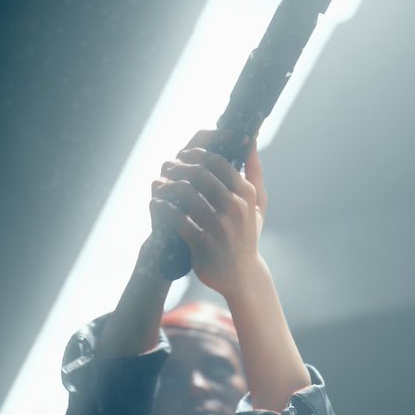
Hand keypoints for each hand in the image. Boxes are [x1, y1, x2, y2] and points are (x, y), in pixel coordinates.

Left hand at [149, 129, 268, 297]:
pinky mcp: (202, 242)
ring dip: (167, 185)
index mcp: (247, 194)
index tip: (184, 154)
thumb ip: (255, 172)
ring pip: (186, 193)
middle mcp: (235, 207)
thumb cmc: (247, 233)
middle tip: (168, 167)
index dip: (197, 154)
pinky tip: (156, 203)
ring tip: (159, 185)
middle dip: (179, 166)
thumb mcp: (258, 204)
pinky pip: (176, 218)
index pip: (219, 162)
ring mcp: (219, 225)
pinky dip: (163, 208)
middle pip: (200, 173)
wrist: (241, 275)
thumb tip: (251, 139)